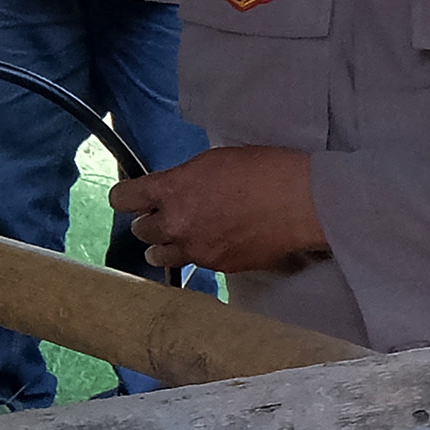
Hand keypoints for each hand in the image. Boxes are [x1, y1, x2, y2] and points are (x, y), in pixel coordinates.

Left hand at [108, 146, 327, 275]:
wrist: (305, 202)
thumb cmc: (267, 170)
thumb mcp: (216, 161)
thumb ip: (185, 180)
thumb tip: (175, 188)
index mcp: (171, 190)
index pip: (123, 198)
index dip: (126, 197)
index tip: (132, 197)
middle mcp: (176, 224)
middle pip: (140, 230)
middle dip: (151, 221)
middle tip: (167, 215)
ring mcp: (196, 250)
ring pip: (159, 255)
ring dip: (166, 245)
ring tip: (182, 236)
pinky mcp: (218, 268)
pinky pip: (195, 264)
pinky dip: (200, 255)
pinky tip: (217, 243)